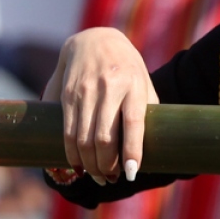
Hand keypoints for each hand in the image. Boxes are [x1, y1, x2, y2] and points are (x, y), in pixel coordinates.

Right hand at [41, 28, 158, 184]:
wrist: (95, 40)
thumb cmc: (127, 67)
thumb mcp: (144, 82)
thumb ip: (147, 110)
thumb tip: (151, 148)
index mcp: (133, 84)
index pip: (133, 122)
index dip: (131, 150)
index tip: (130, 173)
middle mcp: (109, 87)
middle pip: (104, 137)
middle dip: (107, 166)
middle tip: (112, 178)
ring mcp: (85, 91)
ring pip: (83, 139)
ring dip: (90, 165)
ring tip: (98, 176)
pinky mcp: (67, 95)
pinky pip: (67, 132)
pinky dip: (72, 154)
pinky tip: (79, 165)